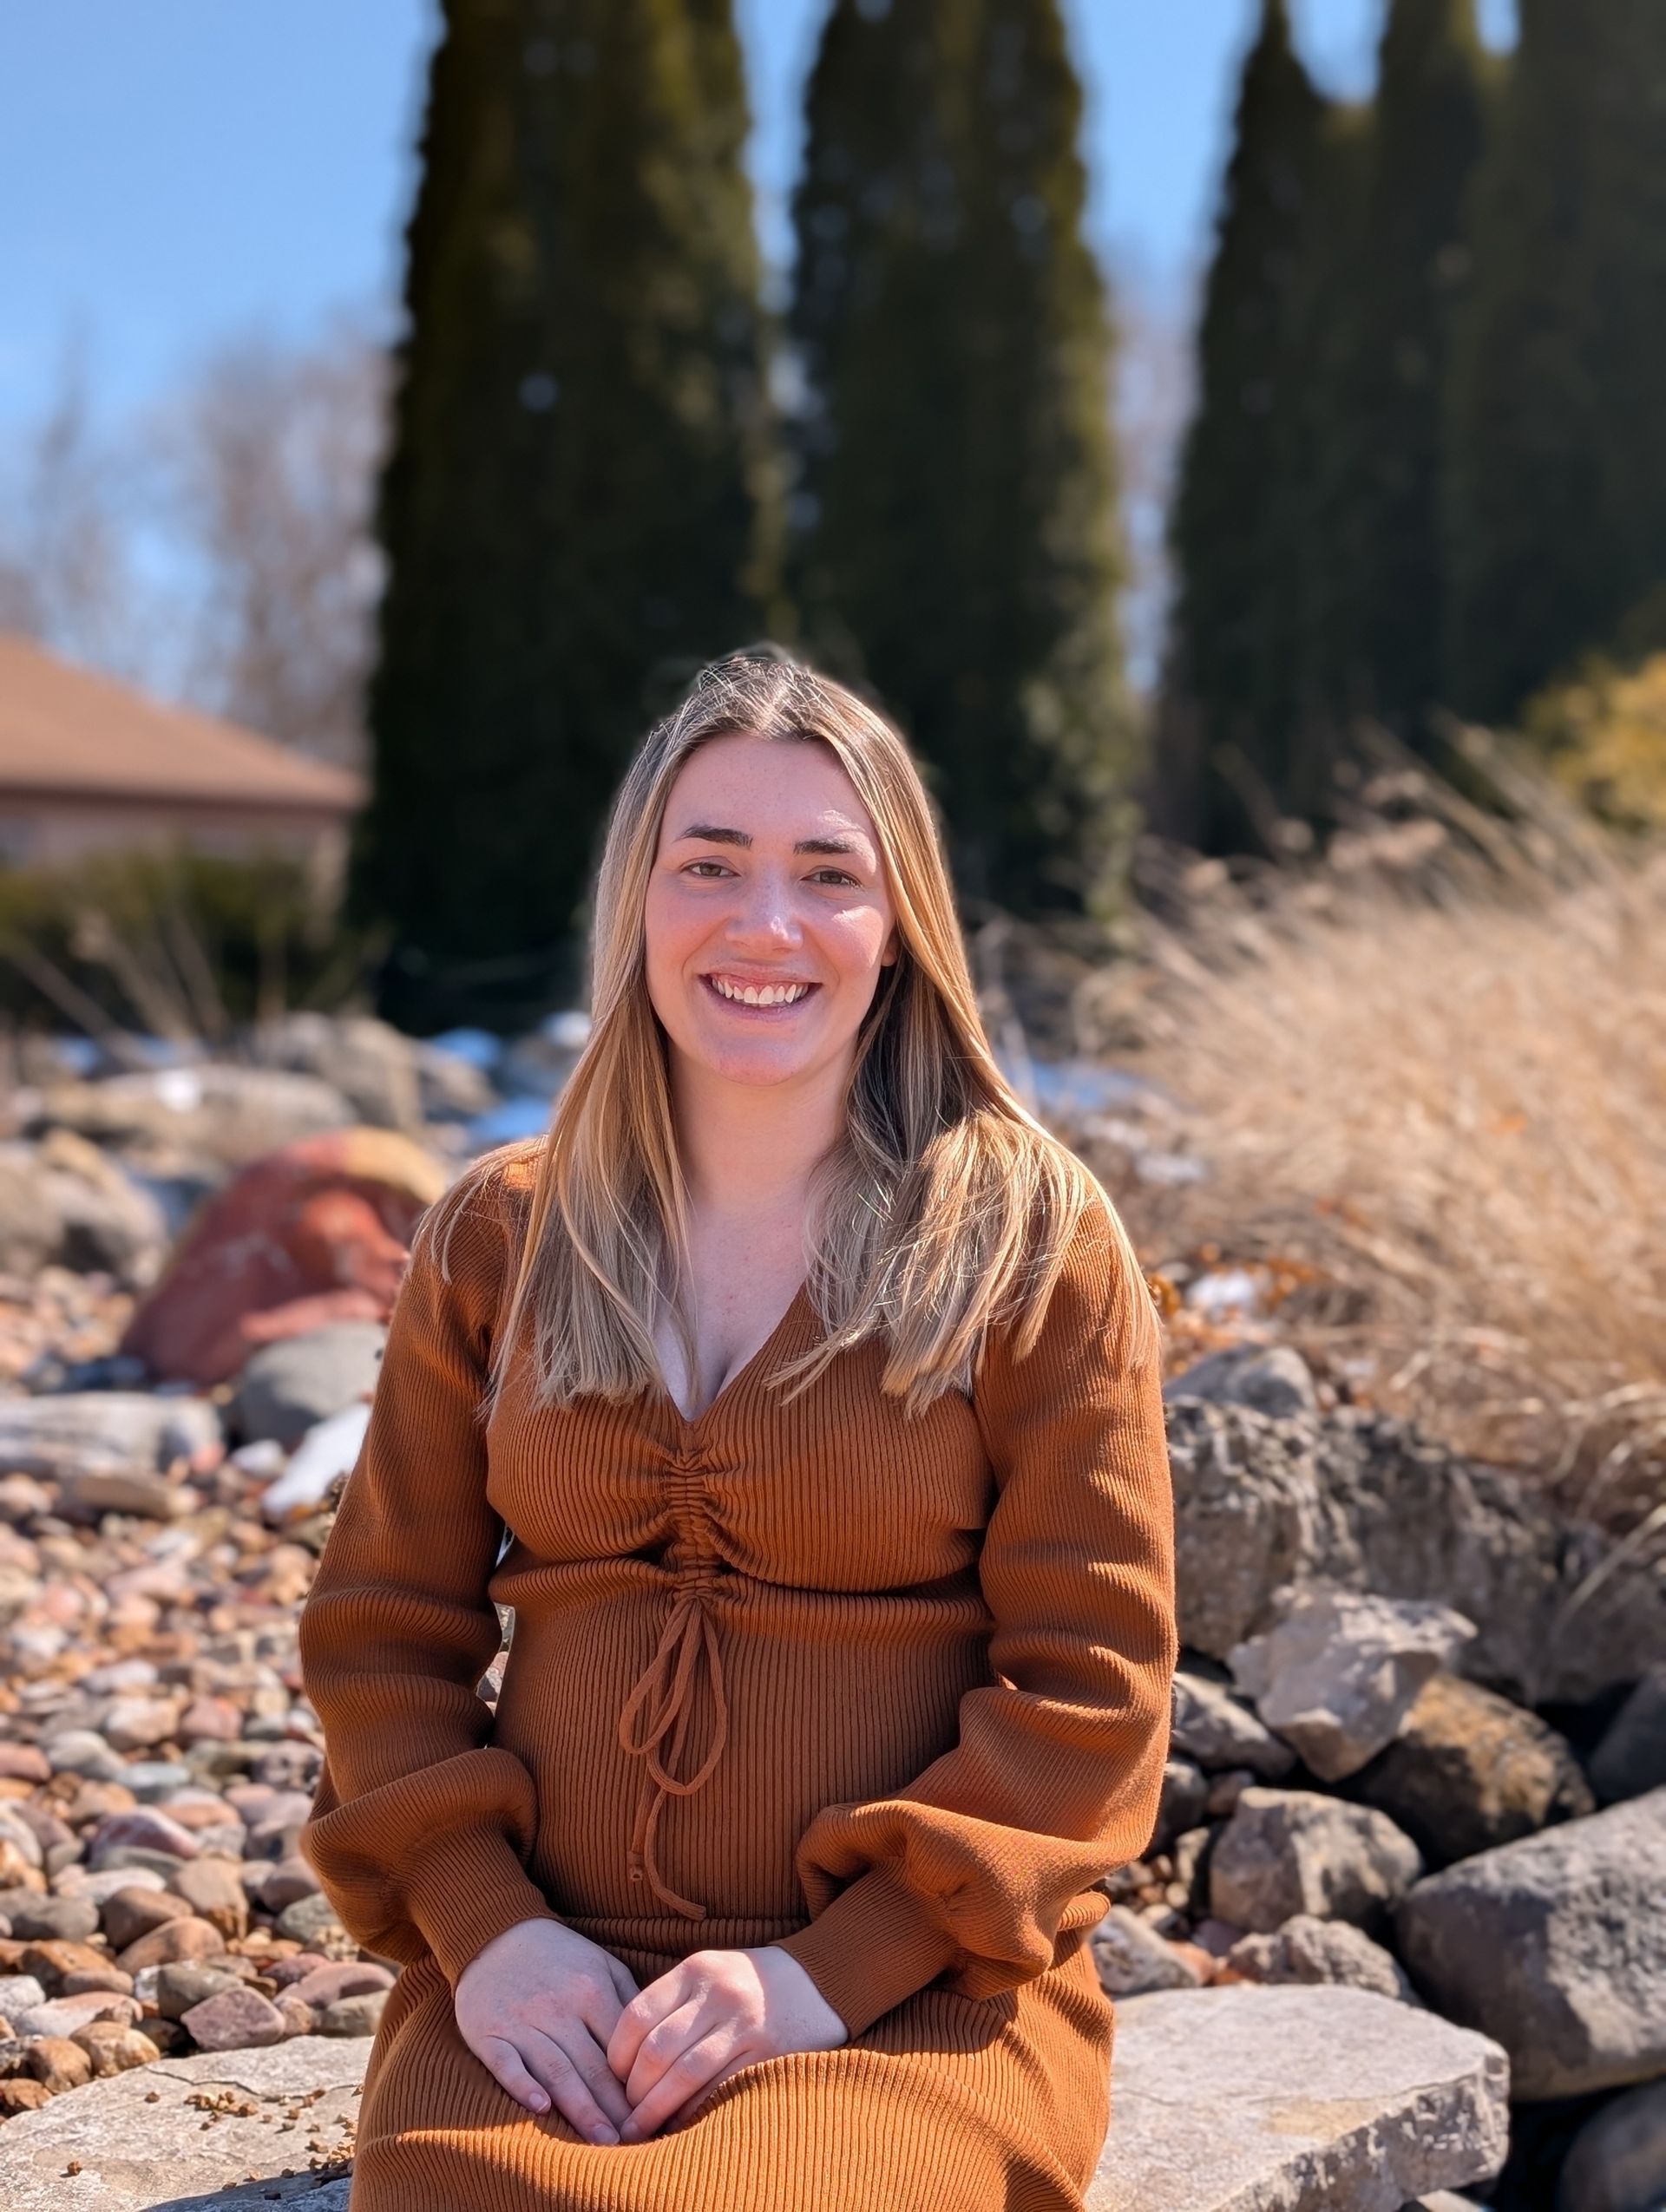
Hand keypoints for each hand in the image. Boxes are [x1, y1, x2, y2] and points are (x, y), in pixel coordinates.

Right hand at [454, 1917, 638, 2143]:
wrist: (496, 1934)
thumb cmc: (559, 1957)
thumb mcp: (601, 1964)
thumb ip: (628, 2000)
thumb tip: (659, 2041)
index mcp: (591, 1990)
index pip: (622, 2046)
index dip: (641, 2081)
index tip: (657, 2113)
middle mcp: (559, 2007)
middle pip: (592, 2065)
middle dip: (615, 2108)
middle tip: (636, 2144)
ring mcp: (522, 2022)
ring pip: (556, 2070)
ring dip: (580, 2109)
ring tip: (602, 2142)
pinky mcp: (490, 2033)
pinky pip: (506, 2064)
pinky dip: (522, 2085)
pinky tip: (540, 2108)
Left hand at [606, 1944, 846, 2141]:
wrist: (818, 1981)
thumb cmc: (748, 1984)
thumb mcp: (709, 1974)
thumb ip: (672, 2004)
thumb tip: (624, 2062)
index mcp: (696, 1969)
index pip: (637, 2015)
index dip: (616, 2055)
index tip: (612, 2079)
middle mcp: (718, 1992)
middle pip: (656, 2050)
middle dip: (633, 2091)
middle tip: (624, 2114)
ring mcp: (745, 2022)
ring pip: (684, 2074)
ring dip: (656, 2109)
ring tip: (640, 2130)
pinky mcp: (767, 2051)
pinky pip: (719, 2088)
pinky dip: (693, 2111)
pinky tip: (680, 2123)